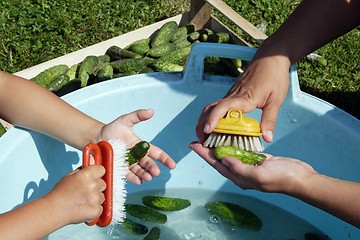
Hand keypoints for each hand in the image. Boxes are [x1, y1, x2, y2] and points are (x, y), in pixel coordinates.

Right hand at [44, 165, 105, 224]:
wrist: (53, 210)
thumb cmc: (60, 193)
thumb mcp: (70, 176)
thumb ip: (84, 168)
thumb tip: (93, 158)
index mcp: (86, 175)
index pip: (102, 169)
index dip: (97, 173)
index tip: (94, 176)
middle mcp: (92, 185)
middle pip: (103, 183)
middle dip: (96, 186)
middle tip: (84, 191)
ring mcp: (95, 199)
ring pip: (102, 196)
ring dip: (95, 198)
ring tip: (82, 201)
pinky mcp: (96, 210)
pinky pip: (100, 208)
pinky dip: (94, 209)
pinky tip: (83, 208)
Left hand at [98, 109, 175, 184]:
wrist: (96, 138)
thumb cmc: (112, 129)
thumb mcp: (125, 120)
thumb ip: (138, 116)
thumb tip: (151, 111)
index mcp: (141, 146)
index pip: (156, 153)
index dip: (165, 159)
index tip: (172, 165)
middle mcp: (136, 157)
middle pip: (148, 163)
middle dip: (153, 168)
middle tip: (156, 172)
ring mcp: (128, 164)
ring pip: (139, 171)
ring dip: (144, 174)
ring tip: (148, 177)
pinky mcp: (119, 169)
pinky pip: (127, 175)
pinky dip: (133, 178)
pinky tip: (138, 181)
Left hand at [189, 141, 315, 193]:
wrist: (301, 178)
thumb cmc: (282, 178)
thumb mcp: (258, 174)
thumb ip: (240, 168)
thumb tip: (224, 160)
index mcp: (240, 178)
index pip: (217, 164)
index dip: (204, 155)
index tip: (193, 145)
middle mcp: (242, 173)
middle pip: (219, 160)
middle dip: (207, 150)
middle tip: (196, 140)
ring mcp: (249, 167)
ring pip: (229, 155)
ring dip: (218, 147)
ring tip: (209, 138)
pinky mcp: (257, 160)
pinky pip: (241, 152)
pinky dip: (233, 145)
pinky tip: (228, 139)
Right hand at [196, 54, 290, 143]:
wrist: (271, 58)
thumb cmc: (274, 76)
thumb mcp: (276, 100)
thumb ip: (270, 120)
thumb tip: (267, 138)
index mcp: (244, 98)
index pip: (222, 107)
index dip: (213, 119)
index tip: (207, 130)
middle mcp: (233, 96)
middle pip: (210, 109)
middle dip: (202, 124)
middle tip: (202, 140)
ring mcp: (231, 94)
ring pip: (211, 107)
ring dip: (204, 121)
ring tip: (204, 136)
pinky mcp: (232, 94)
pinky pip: (218, 106)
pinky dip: (212, 117)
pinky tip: (215, 126)